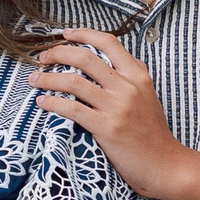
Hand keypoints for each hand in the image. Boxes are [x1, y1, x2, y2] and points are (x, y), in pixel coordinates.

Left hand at [29, 29, 194, 199]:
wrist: (165, 165)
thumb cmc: (153, 133)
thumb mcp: (149, 96)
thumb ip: (131, 76)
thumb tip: (111, 58)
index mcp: (138, 75)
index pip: (108, 42)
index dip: (83, 34)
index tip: (64, 35)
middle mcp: (128, 87)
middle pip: (85, 57)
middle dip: (57, 53)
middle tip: (42, 59)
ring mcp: (117, 107)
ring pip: (73, 82)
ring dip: (47, 78)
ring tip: (34, 80)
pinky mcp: (107, 128)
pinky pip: (72, 109)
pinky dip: (52, 103)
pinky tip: (42, 103)